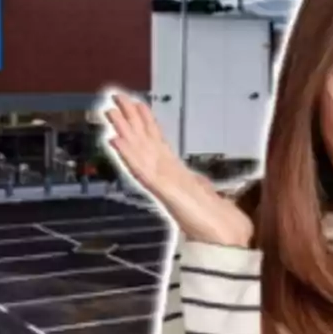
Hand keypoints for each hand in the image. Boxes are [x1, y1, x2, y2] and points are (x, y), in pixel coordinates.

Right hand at [102, 93, 253, 247]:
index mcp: (174, 171)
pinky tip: (116, 141)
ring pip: (137, 150)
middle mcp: (165, 173)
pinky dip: (127, 154)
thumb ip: (200, 188)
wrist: (222, 236)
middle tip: (115, 97)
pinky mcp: (163, 190)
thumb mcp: (207, 196)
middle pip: (143, 140)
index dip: (146, 121)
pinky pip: (141, 168)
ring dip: (123, 131)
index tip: (136, 102)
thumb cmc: (214, 219)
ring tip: (110, 112)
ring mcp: (161, 181)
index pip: (157, 140)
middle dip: (129, 119)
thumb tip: (202, 184)